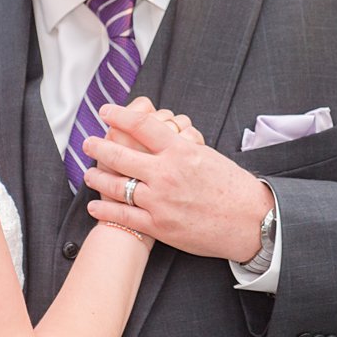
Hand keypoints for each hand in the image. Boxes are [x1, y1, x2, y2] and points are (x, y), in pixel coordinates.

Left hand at [83, 103, 271, 261]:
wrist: (249, 222)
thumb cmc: (232, 187)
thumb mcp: (206, 155)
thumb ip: (179, 147)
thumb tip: (160, 138)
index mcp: (180, 151)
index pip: (141, 126)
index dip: (119, 116)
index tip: (105, 111)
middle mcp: (166, 173)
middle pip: (121, 155)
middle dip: (98, 147)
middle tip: (87, 142)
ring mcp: (159, 201)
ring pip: (117, 186)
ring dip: (97, 178)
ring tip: (88, 173)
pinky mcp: (159, 225)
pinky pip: (123, 216)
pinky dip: (105, 209)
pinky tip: (95, 204)